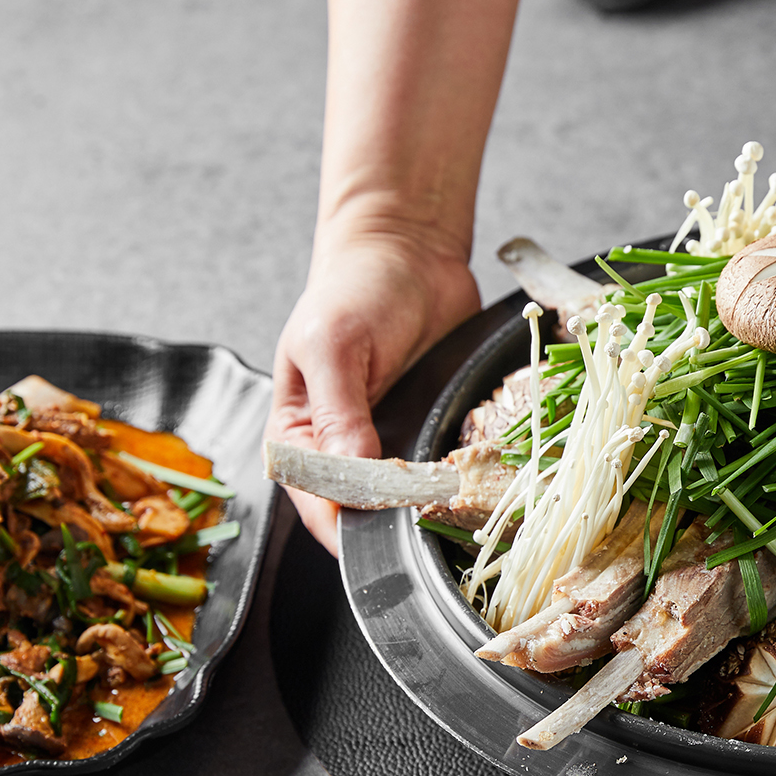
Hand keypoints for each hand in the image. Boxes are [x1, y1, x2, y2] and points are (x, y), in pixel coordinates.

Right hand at [267, 221, 480, 554]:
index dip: (352, 524)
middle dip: (397, 519)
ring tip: (460, 491)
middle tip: (432, 507)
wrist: (410, 251)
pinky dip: (459, 473)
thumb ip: (337, 415)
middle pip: (365, 513)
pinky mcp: (429, 431)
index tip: (389, 524)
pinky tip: (478, 469)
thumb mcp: (334, 347)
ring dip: (432, 500)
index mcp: (297, 439)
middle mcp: (340, 450)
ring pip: (407, 498)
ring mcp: (388, 444)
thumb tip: (347, 477)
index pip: (318, 507)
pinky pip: (443, 469)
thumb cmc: (355, 289)